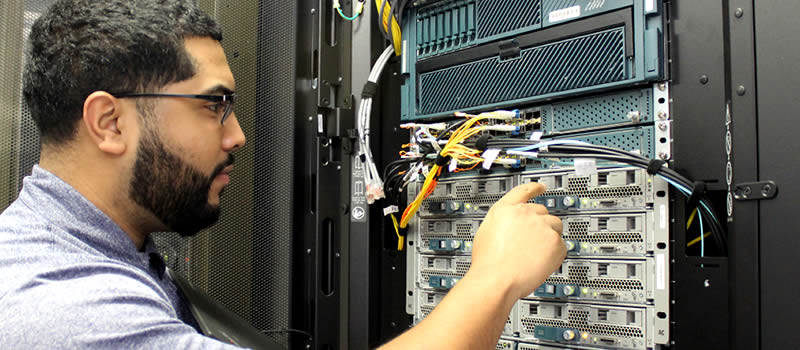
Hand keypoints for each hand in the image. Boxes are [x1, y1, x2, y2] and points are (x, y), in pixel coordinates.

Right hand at [469, 182, 565, 299]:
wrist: (496, 279)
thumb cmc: (488, 262)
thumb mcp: (486, 231)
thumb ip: (503, 221)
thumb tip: (512, 224)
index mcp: (506, 209)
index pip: (523, 191)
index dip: (534, 188)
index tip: (542, 187)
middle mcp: (525, 213)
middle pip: (543, 212)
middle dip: (541, 225)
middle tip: (534, 241)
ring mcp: (542, 226)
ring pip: (555, 227)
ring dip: (549, 238)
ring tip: (536, 254)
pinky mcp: (555, 241)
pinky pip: (562, 245)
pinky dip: (555, 254)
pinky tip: (541, 262)